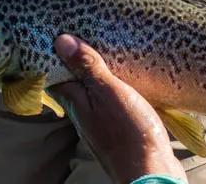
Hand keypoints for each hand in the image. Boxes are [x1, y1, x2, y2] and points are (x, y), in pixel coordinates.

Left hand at [51, 34, 184, 182]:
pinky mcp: (119, 131)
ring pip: (92, 95)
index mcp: (75, 102)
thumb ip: (87, 68)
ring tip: (107, 55)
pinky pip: (110, 106)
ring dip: (97, 77)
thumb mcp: (108, 92)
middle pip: (73, 84)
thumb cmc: (128, 132)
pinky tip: (126, 84)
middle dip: (77, 64)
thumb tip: (61, 41)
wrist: (151, 171)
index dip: (55, 56)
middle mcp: (82, 115)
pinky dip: (113, 92)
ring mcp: (100, 125)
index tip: (59, 35)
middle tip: (86, 38)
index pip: (54, 75)